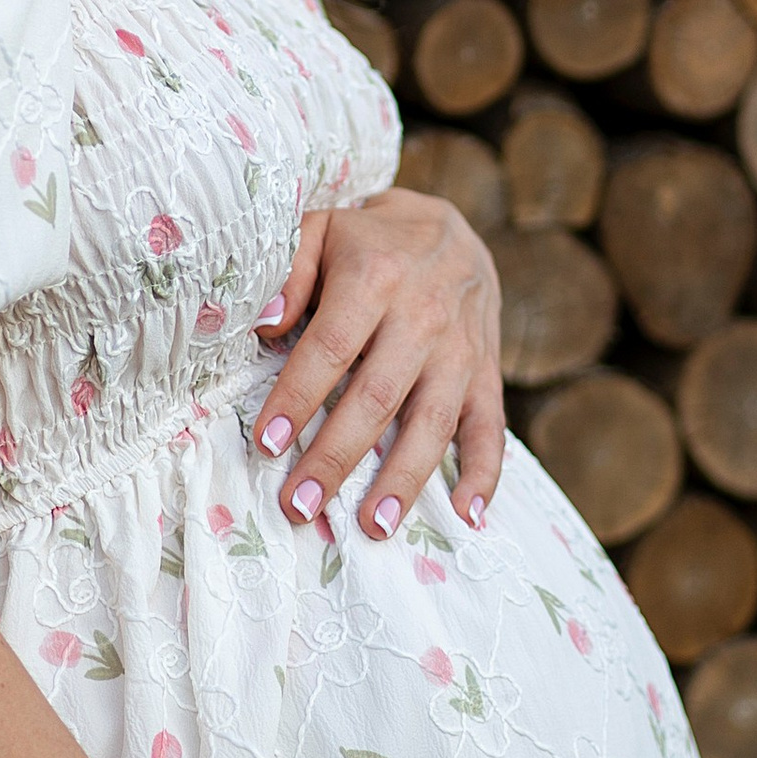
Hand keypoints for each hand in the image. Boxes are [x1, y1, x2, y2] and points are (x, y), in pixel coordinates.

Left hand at [252, 189, 504, 543]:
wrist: (453, 231)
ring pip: (432, 422)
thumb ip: (288, 271)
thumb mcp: (321, 231)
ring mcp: (461, 351)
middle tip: (300, 504)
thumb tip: (265, 323)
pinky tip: (466, 515)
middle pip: (377, 396)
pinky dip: (484, 473)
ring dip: (403, 478)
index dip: (299, 396)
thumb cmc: (368, 242)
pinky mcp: (488, 375)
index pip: (331, 346)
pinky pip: (491, 428)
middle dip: (336, 455)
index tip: (268, 443)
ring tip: (371, 527)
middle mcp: (424, 316)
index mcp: (376, 277)